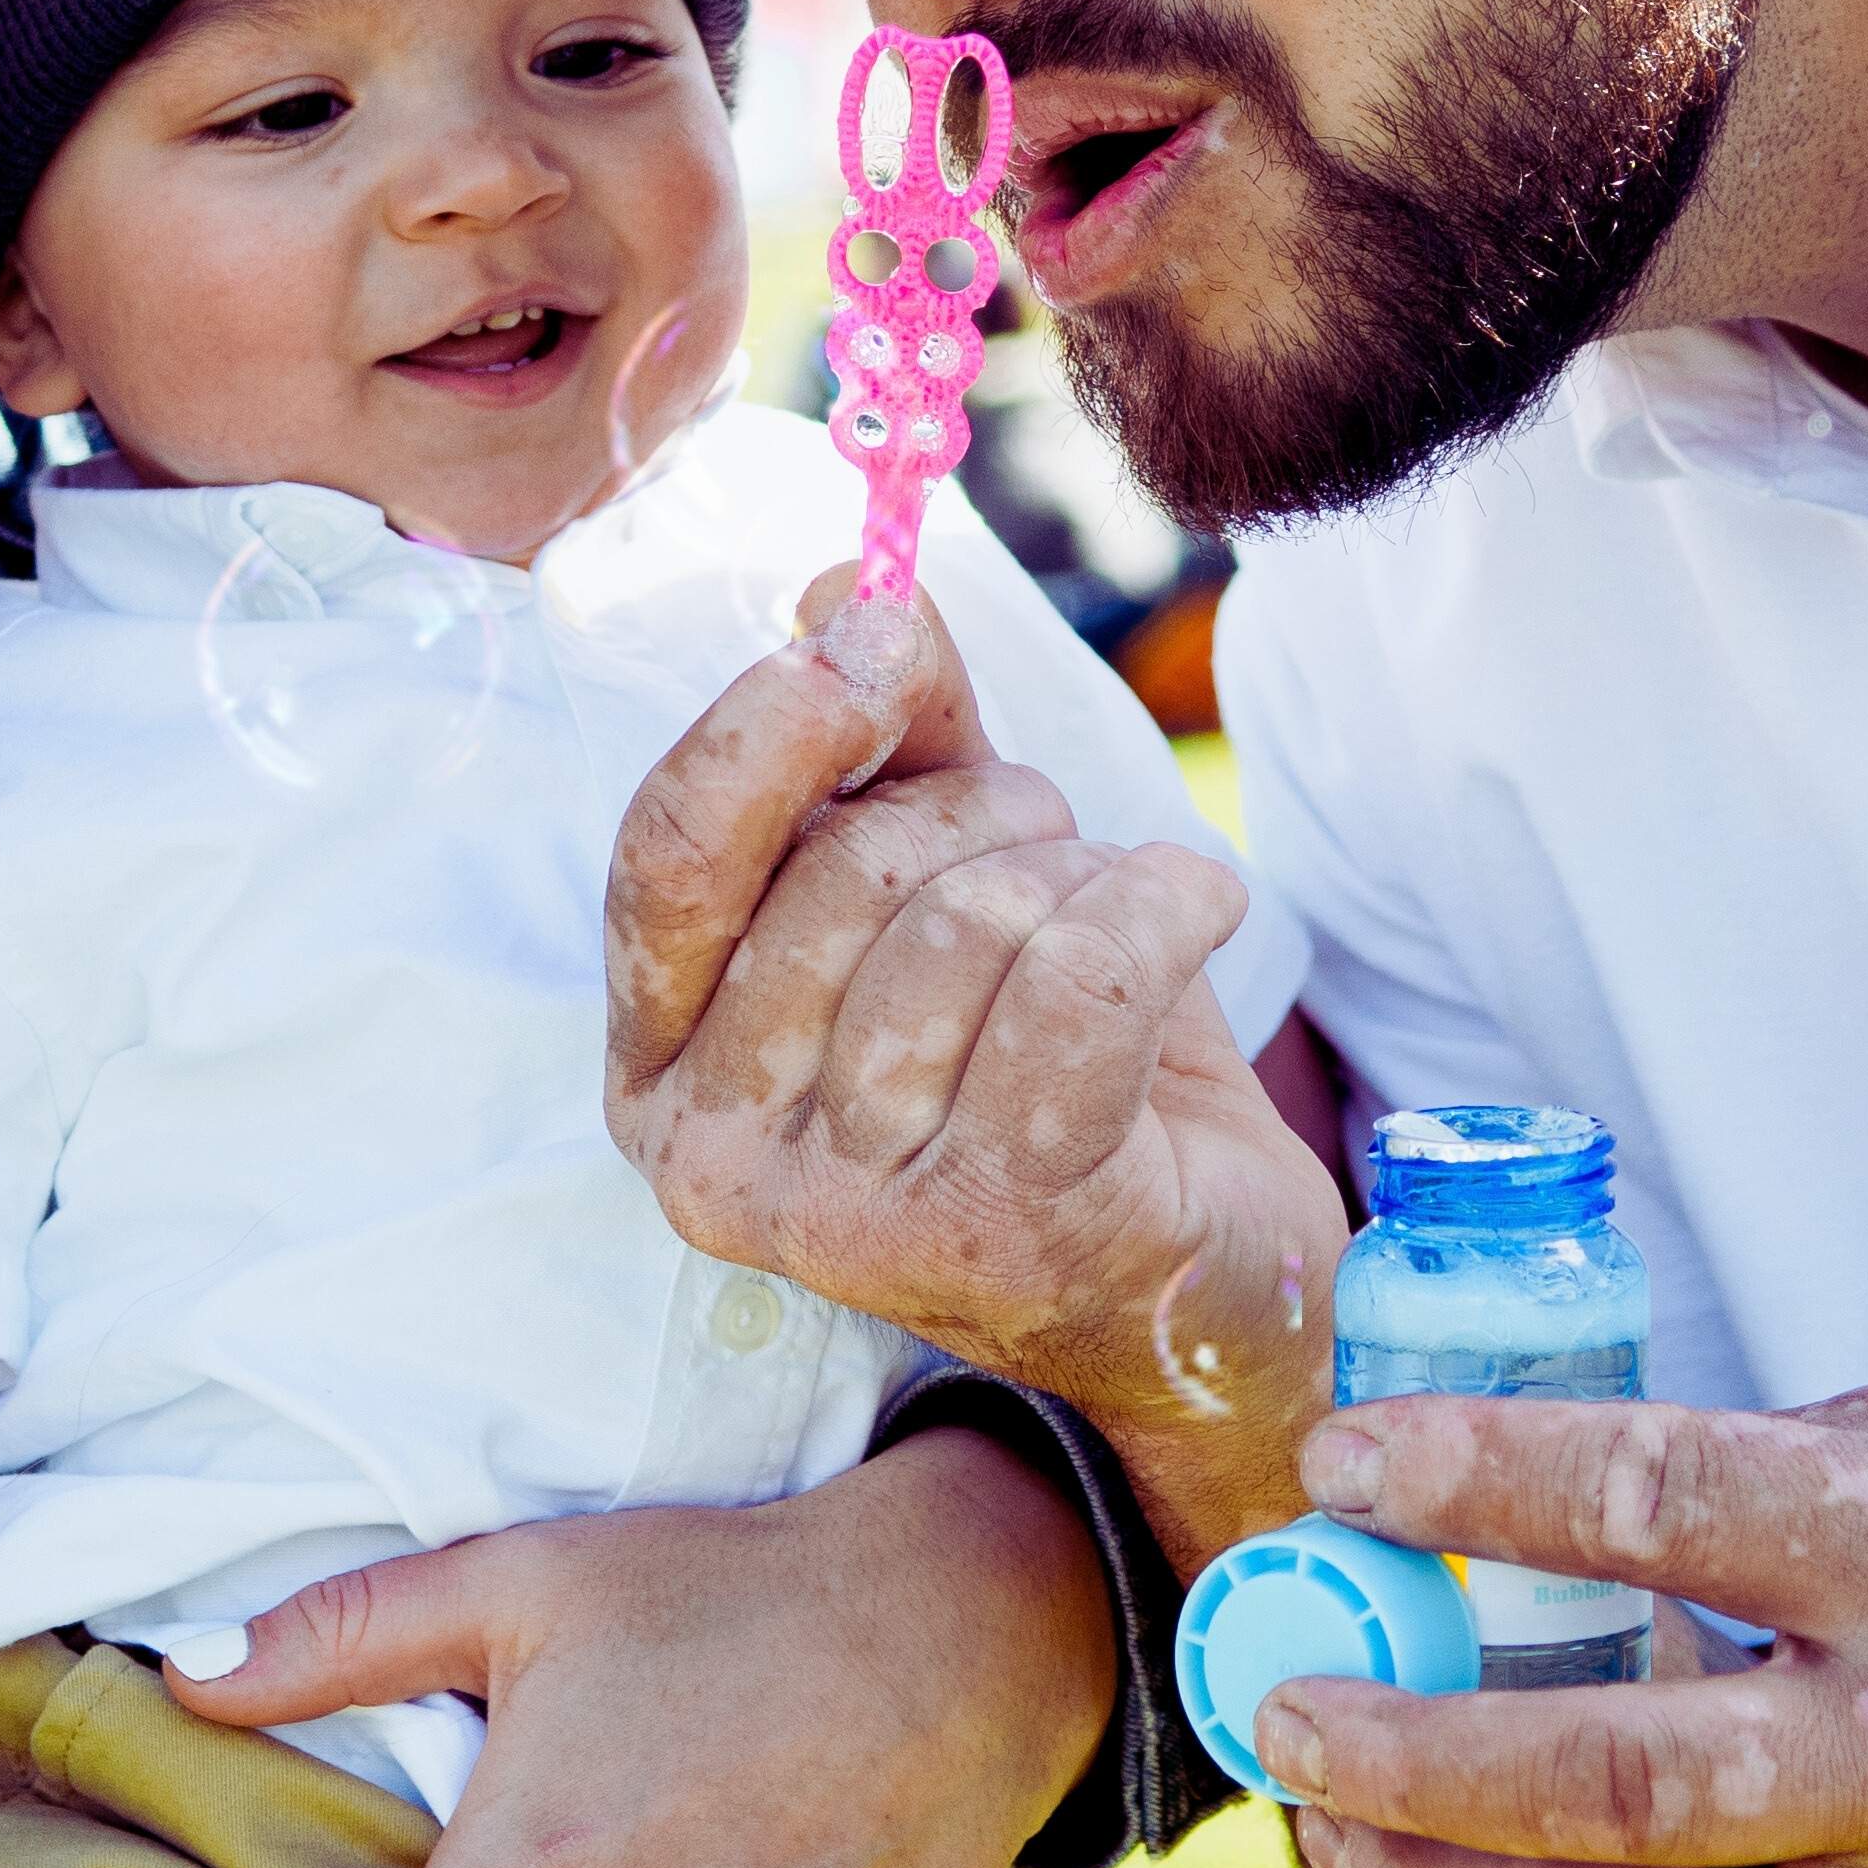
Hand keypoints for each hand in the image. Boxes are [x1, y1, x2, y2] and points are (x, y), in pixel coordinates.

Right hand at [605, 579, 1345, 1557]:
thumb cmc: (1049, 1070)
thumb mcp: (949, 876)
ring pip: (971, 927)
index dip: (768, 728)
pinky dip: (1166, 908)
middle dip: (982, 811)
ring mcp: (853, 1224)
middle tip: (1052, 842)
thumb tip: (843, 588)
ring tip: (1118, 909)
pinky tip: (1202, 910)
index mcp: (663, 1070)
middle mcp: (720, 1166)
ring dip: (1082, 874)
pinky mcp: (1005, 1236)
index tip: (872, 638)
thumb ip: (886, 738)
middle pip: (843, 877)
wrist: (1204, 1278)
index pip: (667, 863)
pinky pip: (1081, 985)